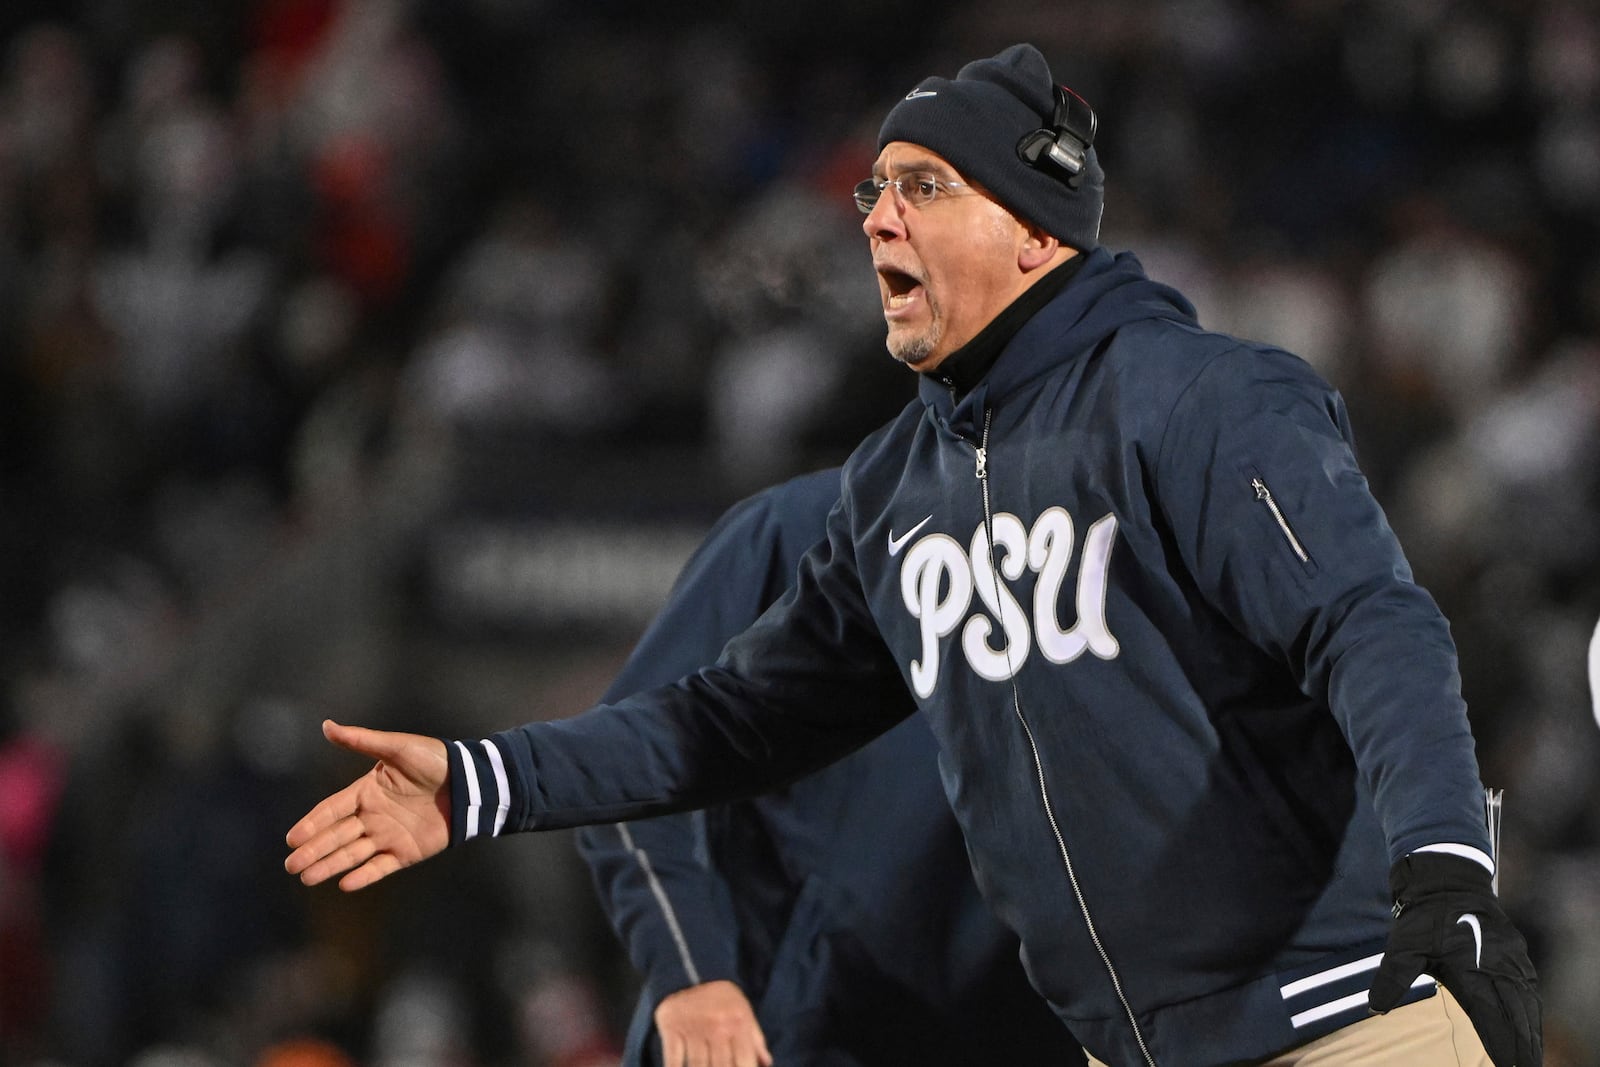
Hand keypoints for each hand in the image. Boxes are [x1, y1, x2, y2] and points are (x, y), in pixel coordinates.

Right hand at [284, 719, 450, 890]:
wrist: (470, 782)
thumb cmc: (434, 760)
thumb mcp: (396, 747)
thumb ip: (361, 740)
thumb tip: (326, 725)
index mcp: (366, 791)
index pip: (332, 810)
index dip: (312, 823)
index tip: (292, 838)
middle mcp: (372, 816)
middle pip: (336, 836)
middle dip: (313, 850)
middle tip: (290, 865)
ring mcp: (388, 835)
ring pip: (352, 854)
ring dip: (329, 865)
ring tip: (306, 878)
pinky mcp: (406, 852)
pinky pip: (381, 867)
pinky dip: (364, 876)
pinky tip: (345, 884)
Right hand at [653, 980, 772, 1066]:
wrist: (690, 970)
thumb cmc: (722, 997)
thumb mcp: (744, 1011)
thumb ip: (755, 1039)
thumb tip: (766, 1063)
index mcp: (739, 1025)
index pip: (745, 1062)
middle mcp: (717, 1029)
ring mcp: (693, 1030)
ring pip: (698, 1066)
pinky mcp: (672, 1030)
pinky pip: (673, 1059)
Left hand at [1369, 852, 1540, 1065]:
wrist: (1448, 880)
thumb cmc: (1423, 917)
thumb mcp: (1402, 946)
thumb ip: (1393, 978)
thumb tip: (1376, 1007)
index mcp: (1471, 970)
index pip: (1492, 1018)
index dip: (1502, 1045)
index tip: (1507, 1066)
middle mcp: (1498, 967)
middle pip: (1517, 1017)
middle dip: (1522, 1047)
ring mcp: (1512, 960)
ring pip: (1528, 1004)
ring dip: (1532, 1032)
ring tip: (1530, 1059)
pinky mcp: (1517, 954)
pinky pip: (1531, 988)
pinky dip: (1534, 1010)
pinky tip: (1533, 1024)